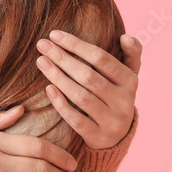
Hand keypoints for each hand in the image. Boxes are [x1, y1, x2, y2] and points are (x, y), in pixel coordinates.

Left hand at [36, 31, 140, 149]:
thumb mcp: (127, 76)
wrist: (116, 136)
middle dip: (62, 58)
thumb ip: (131, 55)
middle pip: (88, 76)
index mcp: (131, 81)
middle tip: (42, 45)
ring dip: (58, 77)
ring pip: (81, 97)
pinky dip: (61, 103)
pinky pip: (75, 119)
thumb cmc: (115, 96)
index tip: (54, 34)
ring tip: (41, 62)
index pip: (101, 58)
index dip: (76, 45)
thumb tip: (126, 37)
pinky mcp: (98, 137)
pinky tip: (48, 88)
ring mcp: (111, 121)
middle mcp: (124, 102)